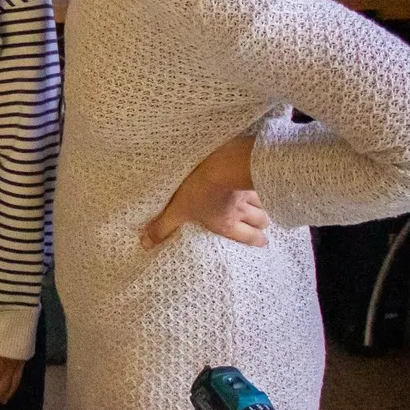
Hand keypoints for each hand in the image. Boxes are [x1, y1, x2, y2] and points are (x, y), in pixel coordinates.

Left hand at [142, 134, 269, 249]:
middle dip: (261, 224)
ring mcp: (249, 191)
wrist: (220, 164)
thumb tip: (146, 244)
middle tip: (262, 225)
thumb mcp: (176, 210)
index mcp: (226, 222)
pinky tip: (261, 179)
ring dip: (263, 205)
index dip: (256, 240)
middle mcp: (242, 210)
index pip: (246, 236)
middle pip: (260, 220)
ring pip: (263, 202)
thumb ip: (162, 227)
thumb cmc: (198, 190)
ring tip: (263, 205)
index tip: (264, 242)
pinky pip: (262, 180)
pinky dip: (262, 183)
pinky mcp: (252, 172)